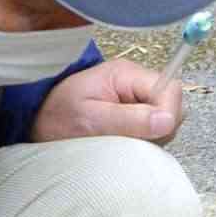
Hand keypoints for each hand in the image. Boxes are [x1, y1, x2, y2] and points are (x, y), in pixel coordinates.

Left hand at [32, 60, 183, 144]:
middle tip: (133, 138)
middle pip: (174, 106)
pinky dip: (149, 141)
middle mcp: (138, 83)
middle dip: (161, 127)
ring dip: (154, 137)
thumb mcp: (92, 118)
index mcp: (126, 75)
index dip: (168, 112)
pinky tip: (128, 141)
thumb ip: (130, 119)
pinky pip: (159, 130)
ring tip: (125, 140)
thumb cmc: (60, 117)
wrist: (42, 122)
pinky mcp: (139, 114)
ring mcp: (140, 99)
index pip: (170, 89)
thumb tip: (167, 121)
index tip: (153, 132)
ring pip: (169, 121)